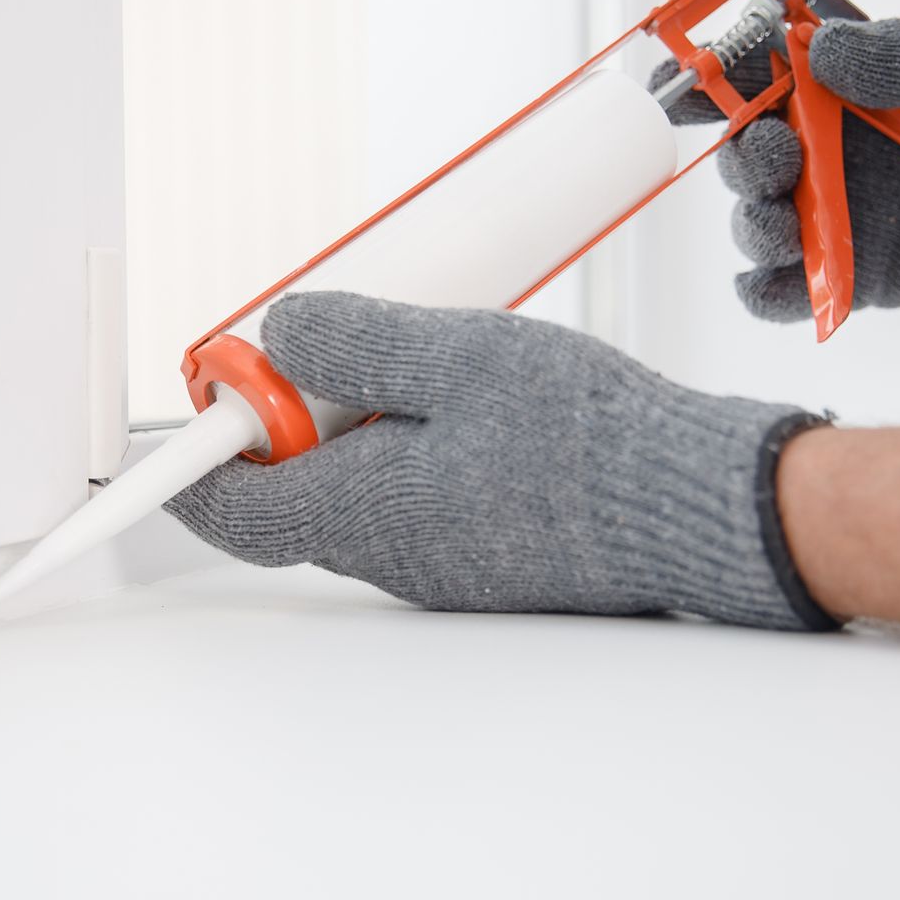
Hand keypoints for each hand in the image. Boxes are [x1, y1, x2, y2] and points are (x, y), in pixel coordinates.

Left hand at [165, 292, 836, 630]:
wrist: (699, 508)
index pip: (233, 508)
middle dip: (294, 419)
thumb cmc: (590, 442)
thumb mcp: (462, 358)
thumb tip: (284, 334)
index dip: (200, 455)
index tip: (202, 396)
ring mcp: (445, 565)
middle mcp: (394, 556)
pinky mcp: (491, 558)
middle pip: (298, 493)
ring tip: (422, 360)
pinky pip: (422, 504)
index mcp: (365, 513)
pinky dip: (417, 451)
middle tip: (329, 347)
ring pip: (365, 494)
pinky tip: (472, 403)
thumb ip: (359, 345)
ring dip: (364, 430)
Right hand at [649, 18, 899, 321]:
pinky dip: (765, 294)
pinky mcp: (845, 272)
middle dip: (740, 157)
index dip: (708, 77)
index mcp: (836, 86)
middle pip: (740, 153)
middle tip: (776, 155)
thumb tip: (826, 51)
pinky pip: (780, 293)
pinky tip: (779, 282)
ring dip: (753, 223)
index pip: (751, 74)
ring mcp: (828, 214)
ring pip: (753, 223)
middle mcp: (819, 149)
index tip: (686, 85)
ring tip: (786, 222)